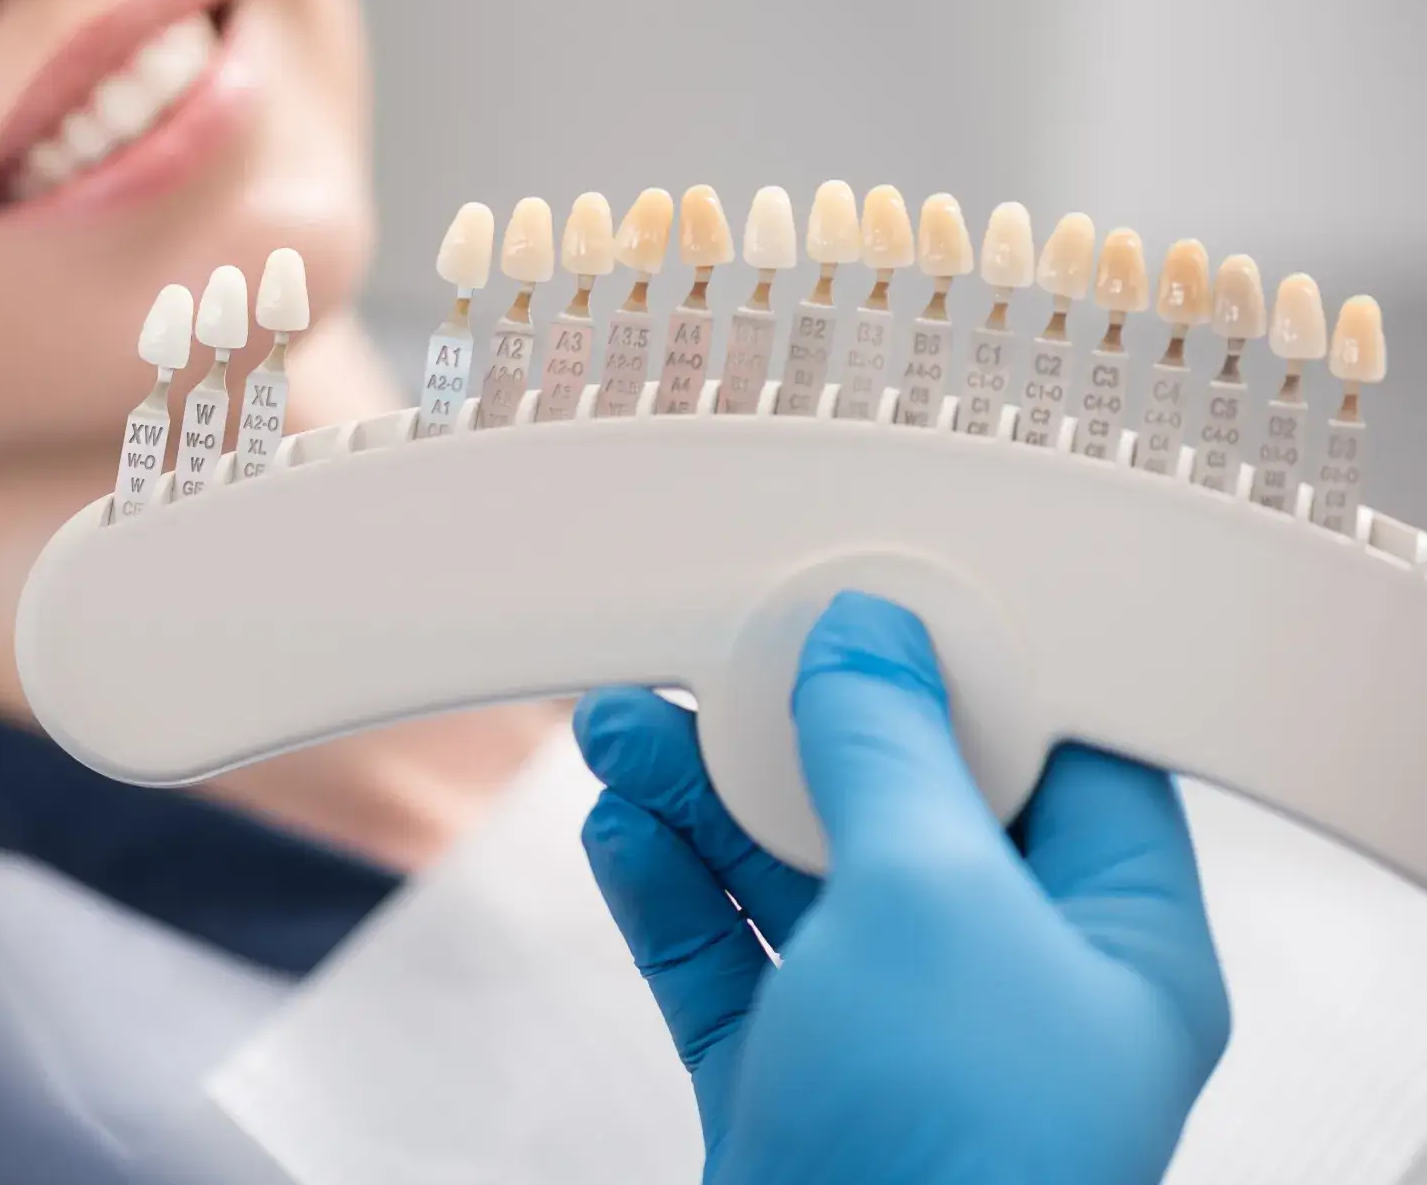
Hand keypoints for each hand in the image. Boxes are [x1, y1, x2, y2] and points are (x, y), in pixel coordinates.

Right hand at [575, 592, 1231, 1184]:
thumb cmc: (951, 1158)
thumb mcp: (932, 901)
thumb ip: (890, 752)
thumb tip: (868, 638)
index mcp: (1111, 944)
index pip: (1061, 763)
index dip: (970, 673)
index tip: (877, 601)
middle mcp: (1005, 990)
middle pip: (895, 810)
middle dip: (787, 732)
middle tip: (707, 659)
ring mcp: (889, 1042)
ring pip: (791, 879)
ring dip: (700, 798)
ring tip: (618, 728)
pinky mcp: (790, 1086)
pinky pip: (725, 959)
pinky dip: (668, 889)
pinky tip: (620, 827)